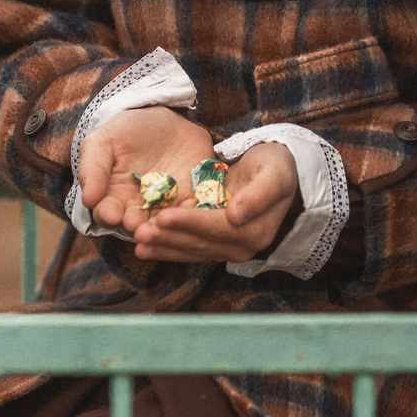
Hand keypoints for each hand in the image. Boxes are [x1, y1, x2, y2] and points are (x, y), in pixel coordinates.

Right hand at [77, 106, 214, 234]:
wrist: (166, 121)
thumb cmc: (128, 132)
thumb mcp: (104, 142)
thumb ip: (93, 168)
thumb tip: (88, 199)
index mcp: (113, 199)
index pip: (106, 214)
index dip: (108, 215)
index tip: (112, 215)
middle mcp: (139, 209)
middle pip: (136, 225)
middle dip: (137, 227)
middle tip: (137, 225)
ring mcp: (166, 208)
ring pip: (164, 226)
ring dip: (163, 229)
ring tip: (161, 224)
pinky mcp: (192, 201)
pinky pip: (193, 213)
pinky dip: (191, 216)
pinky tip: (189, 214)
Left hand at [134, 140, 297, 264]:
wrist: (278, 171)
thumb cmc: (276, 167)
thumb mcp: (275, 174)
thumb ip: (258, 194)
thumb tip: (236, 215)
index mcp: (255, 231)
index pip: (217, 229)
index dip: (190, 224)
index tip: (164, 216)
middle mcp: (241, 246)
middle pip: (200, 243)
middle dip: (169, 238)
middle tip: (139, 232)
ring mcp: (227, 247)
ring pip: (191, 249)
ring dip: (163, 247)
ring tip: (137, 242)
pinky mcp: (215, 243)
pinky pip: (189, 248)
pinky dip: (167, 248)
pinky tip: (145, 248)